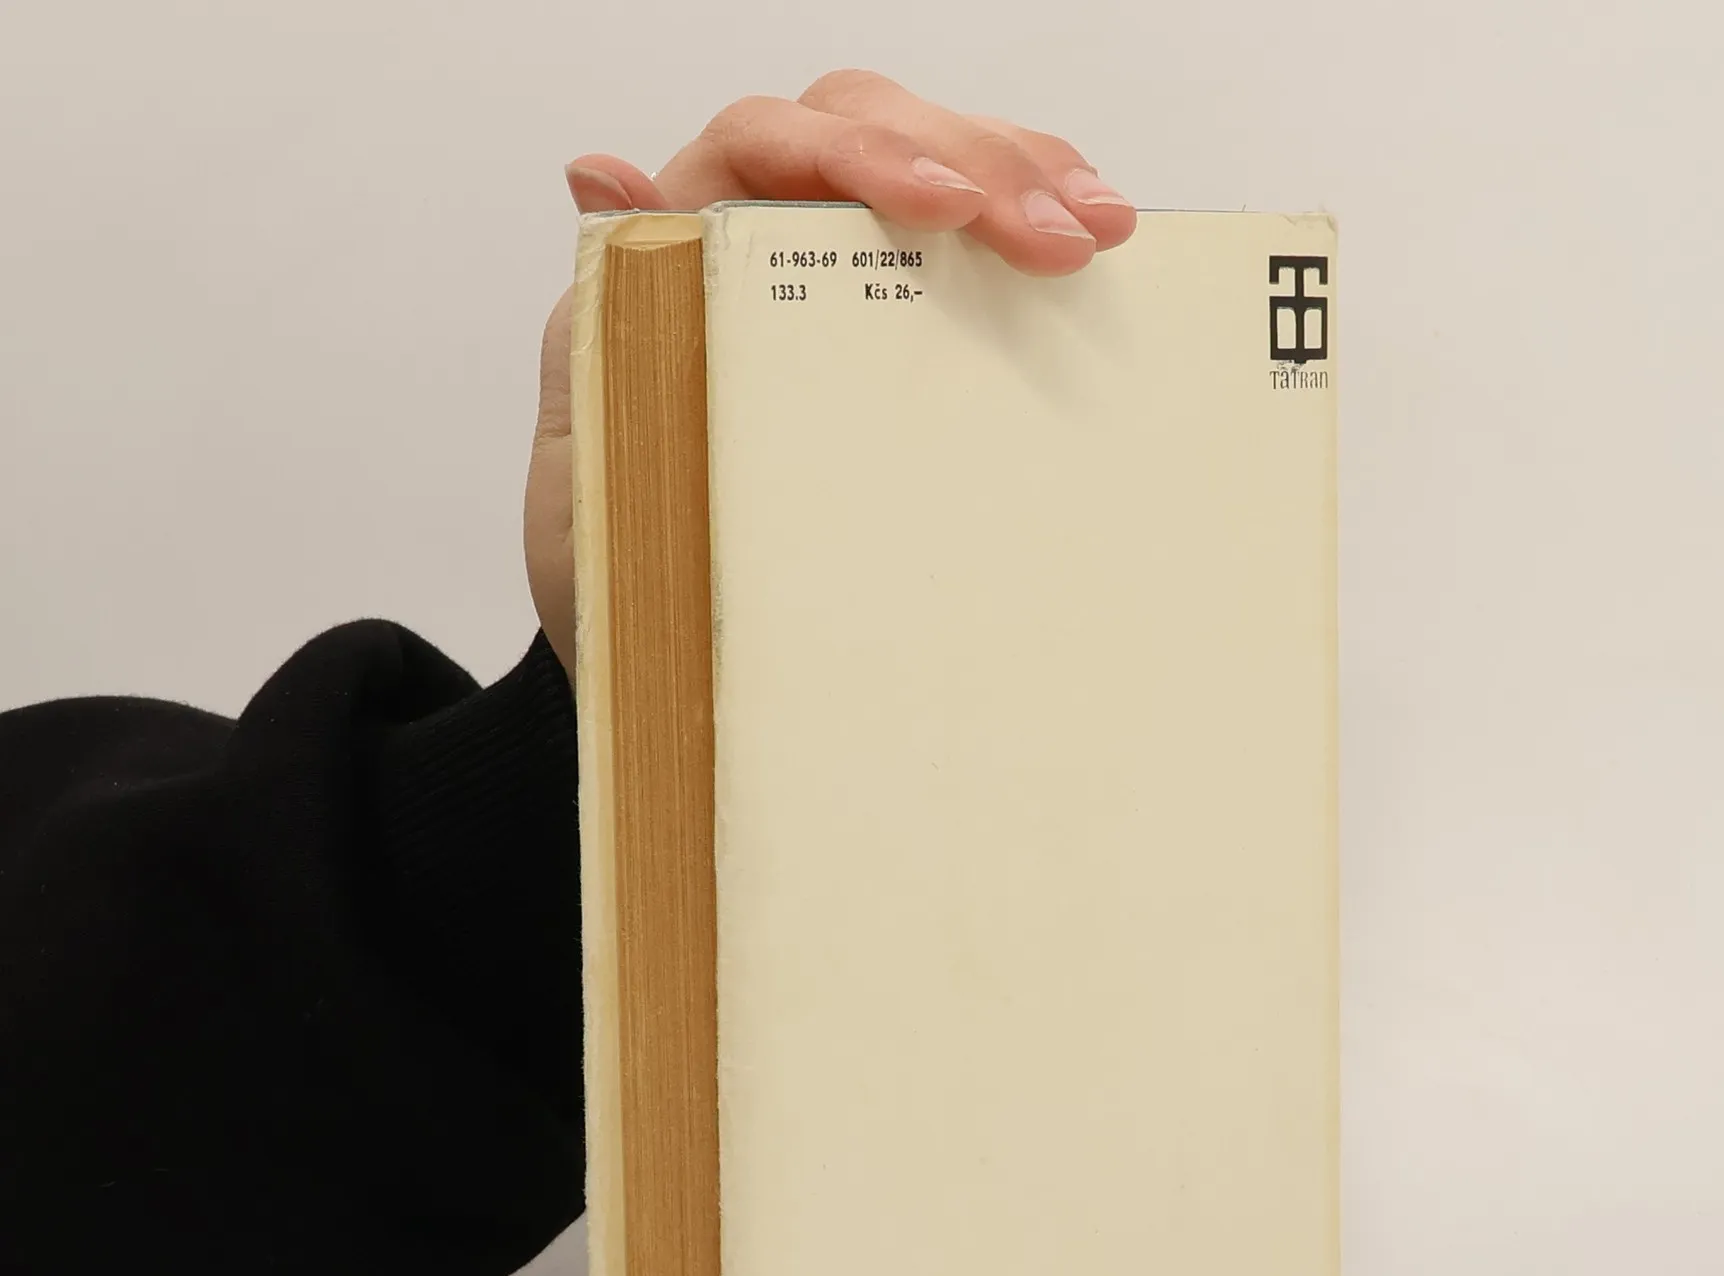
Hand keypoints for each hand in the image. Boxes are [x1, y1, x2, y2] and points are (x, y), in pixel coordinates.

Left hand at [524, 71, 1136, 673]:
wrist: (667, 668)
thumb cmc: (625, 566)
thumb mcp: (594, 454)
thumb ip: (602, 323)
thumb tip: (598, 173)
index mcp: (678, 253)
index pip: (765, 144)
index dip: (859, 158)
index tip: (945, 209)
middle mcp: (756, 241)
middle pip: (869, 133)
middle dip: (978, 165)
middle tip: (1063, 239)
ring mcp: (833, 279)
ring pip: (933, 167)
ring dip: (1028, 183)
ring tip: (1104, 232)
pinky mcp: (893, 330)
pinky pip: (966, 247)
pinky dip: (1031, 231)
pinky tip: (1093, 248)